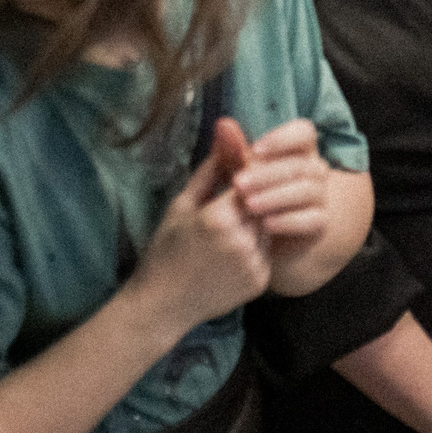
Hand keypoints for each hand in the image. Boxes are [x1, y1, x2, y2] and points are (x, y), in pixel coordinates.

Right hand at [130, 129, 269, 332]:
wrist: (161, 305)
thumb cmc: (165, 250)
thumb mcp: (182, 204)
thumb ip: (212, 166)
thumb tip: (228, 127)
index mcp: (218, 217)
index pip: (252, 178)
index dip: (250, 172)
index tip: (242, 173)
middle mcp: (240, 240)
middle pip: (265, 201)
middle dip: (257, 195)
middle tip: (237, 201)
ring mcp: (253, 263)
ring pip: (269, 224)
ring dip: (258, 219)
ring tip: (232, 227)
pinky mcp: (260, 281)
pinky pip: (268, 251)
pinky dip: (258, 245)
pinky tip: (234, 250)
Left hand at [229, 119, 331, 252]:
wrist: (267, 233)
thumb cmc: (254, 191)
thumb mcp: (240, 171)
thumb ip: (233, 149)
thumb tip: (223, 123)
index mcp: (300, 149)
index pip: (304, 132)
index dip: (282, 139)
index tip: (254, 150)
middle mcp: (315, 168)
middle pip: (299, 164)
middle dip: (267, 174)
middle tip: (238, 183)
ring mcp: (320, 195)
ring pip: (306, 190)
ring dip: (275, 197)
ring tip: (249, 205)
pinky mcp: (321, 221)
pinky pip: (313, 219)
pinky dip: (289, 221)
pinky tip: (266, 224)